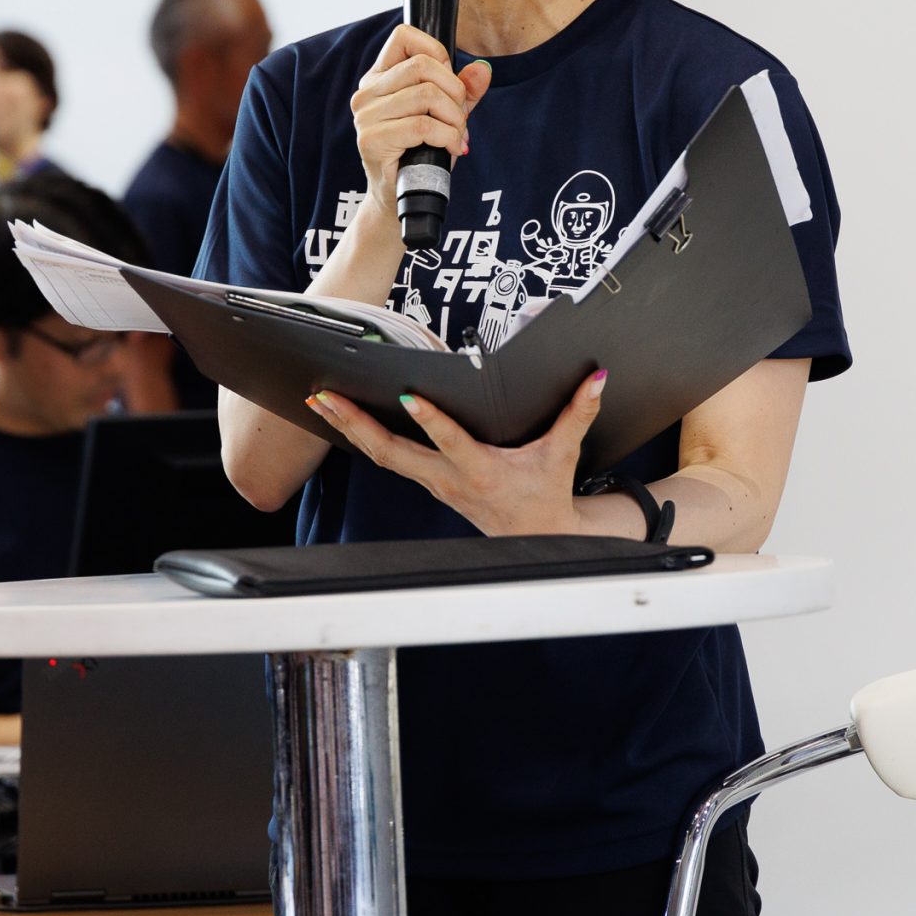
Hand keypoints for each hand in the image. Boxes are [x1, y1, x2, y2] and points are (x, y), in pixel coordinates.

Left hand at [307, 369, 606, 535]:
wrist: (533, 538)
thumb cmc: (544, 493)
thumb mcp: (563, 454)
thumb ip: (578, 413)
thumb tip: (596, 377)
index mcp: (481, 471)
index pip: (451, 443)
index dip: (431, 422)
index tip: (408, 396)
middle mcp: (447, 478)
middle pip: (392, 453)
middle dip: (357, 424)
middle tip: (327, 396)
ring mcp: (431, 482)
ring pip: (381, 456)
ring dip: (349, 428)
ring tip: (320, 399)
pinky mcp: (426, 480)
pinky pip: (386, 458)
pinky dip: (361, 437)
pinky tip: (341, 417)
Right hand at [349, 25, 493, 230]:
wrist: (398, 199)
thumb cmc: (420, 154)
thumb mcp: (446, 116)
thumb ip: (463, 91)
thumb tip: (483, 70)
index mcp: (379, 77)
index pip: (404, 36)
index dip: (436, 52)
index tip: (447, 82)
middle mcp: (367, 92)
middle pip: (423, 66)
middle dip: (454, 92)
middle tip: (459, 118)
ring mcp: (366, 116)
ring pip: (427, 95)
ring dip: (454, 118)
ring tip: (455, 136)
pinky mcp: (372, 140)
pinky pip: (423, 125)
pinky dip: (447, 136)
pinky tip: (450, 148)